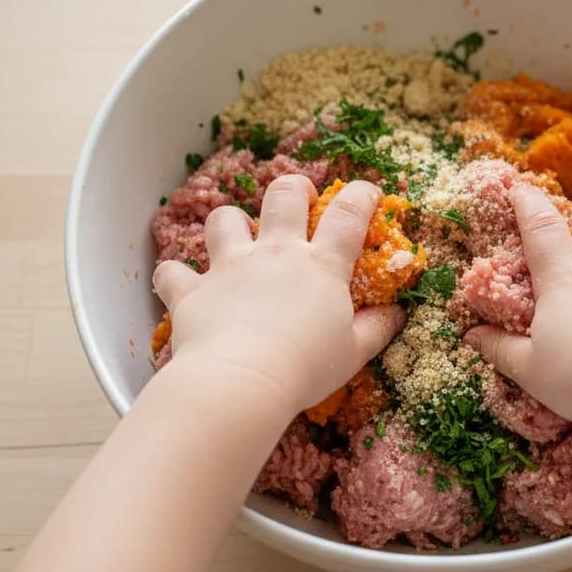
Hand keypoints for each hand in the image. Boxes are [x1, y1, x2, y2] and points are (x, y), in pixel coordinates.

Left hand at [153, 175, 404, 415]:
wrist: (241, 382)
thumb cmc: (305, 368)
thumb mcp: (353, 353)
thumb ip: (377, 329)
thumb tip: (398, 313)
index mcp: (320, 265)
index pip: (349, 214)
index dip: (362, 194)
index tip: (368, 192)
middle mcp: (275, 254)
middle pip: (284, 196)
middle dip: (294, 189)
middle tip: (300, 200)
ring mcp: (230, 267)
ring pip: (224, 218)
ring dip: (229, 222)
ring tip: (235, 236)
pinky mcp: (193, 290)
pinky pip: (174, 272)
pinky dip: (175, 276)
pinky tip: (180, 284)